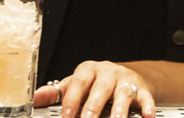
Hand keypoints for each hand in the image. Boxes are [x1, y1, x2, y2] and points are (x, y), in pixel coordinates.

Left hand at [36, 62, 155, 117]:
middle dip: (93, 107)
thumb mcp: (77, 84)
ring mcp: (125, 80)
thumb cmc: (96, 83)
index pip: (78, 82)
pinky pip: (146, 99)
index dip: (72, 99)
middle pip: (100, 89)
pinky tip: (147, 117)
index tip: (66, 116)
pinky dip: (147, 107)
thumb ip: (57, 93)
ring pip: (123, 94)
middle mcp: (107, 72)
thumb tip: (36, 100)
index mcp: (88, 70)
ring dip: (119, 111)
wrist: (127, 76)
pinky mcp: (142, 90)